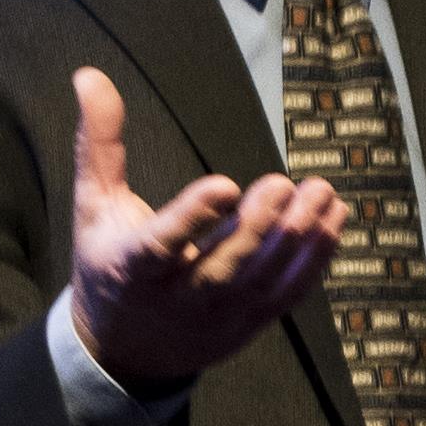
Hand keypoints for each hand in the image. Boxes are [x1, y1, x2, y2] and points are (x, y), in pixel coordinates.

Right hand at [67, 63, 344, 394]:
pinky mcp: (248, 325)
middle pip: (223, 268)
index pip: (161, 245)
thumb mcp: (92, 206)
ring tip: (324, 193)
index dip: (193, 218)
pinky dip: (314, 262)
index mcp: (132, 269)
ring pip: (262, 282)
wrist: (124, 352)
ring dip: (298, 241)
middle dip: (257, 227)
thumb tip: (89, 74)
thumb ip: (100, 143)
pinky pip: (287, 297)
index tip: (224, 184)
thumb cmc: (108, 264)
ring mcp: (217, 317)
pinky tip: (335, 222)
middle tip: (284, 182)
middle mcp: (176, 299)